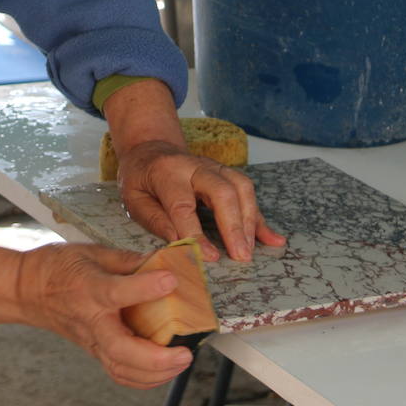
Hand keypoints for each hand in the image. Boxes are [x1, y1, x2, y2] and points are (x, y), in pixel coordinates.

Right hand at [15, 243, 193, 387]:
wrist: (27, 291)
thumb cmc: (57, 268)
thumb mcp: (92, 252)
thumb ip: (129, 260)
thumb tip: (163, 262)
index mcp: (89, 289)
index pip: (117, 293)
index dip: (145, 287)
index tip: (170, 281)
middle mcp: (91, 321)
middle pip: (121, 351)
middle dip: (156, 358)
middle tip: (185, 351)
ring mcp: (92, 341)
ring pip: (121, 370)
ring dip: (156, 373)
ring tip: (181, 361)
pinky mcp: (94, 351)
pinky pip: (119, 373)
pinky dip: (145, 378)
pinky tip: (165, 370)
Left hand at [117, 141, 286, 261]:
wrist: (150, 148)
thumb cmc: (140, 178)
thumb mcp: (133, 199)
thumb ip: (156, 220)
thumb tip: (180, 243)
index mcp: (166, 172)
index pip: (183, 205)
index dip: (197, 233)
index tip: (210, 257)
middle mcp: (194, 166)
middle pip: (222, 191)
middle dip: (234, 225)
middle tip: (241, 256)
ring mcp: (214, 167)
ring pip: (241, 187)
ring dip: (250, 220)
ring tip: (250, 250)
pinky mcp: (226, 174)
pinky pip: (247, 193)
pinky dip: (260, 218)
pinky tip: (273, 238)